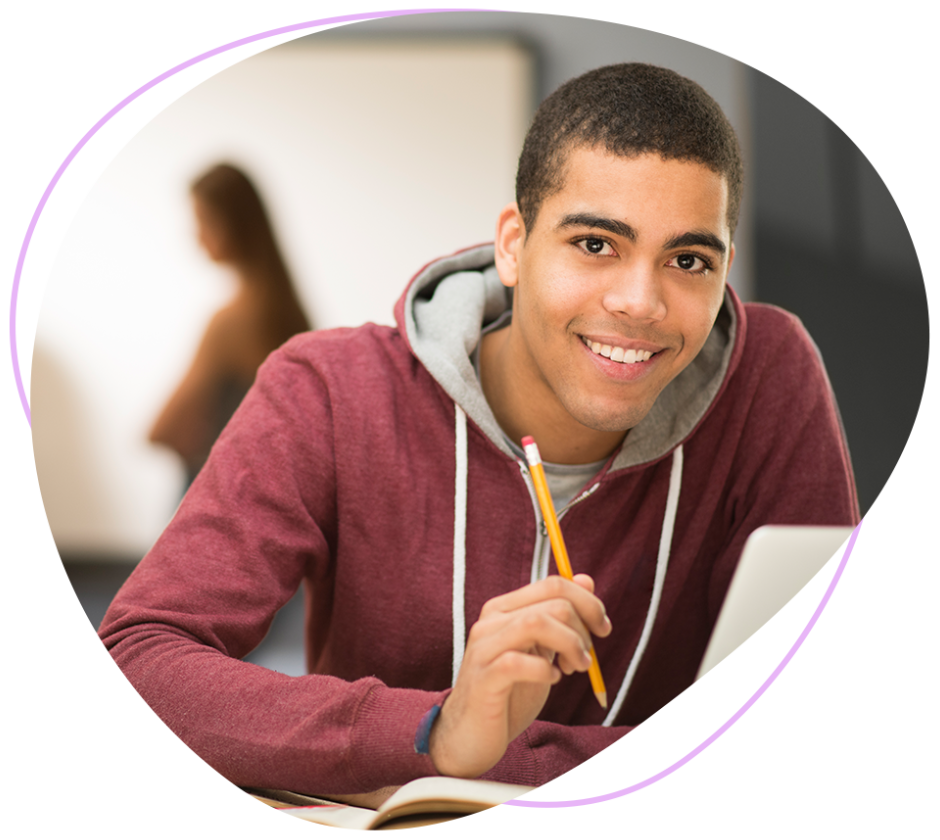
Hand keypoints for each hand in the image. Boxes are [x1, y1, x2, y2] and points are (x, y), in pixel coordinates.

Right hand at [428, 574, 610, 778]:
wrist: (470, 734)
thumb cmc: (510, 692)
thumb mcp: (541, 650)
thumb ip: (560, 616)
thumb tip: (586, 580)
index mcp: (504, 608)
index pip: (552, 584)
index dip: (587, 602)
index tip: (603, 628)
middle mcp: (490, 620)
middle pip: (552, 603)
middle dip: (582, 629)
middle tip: (586, 659)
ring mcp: (483, 648)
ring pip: (536, 623)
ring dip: (569, 645)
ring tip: (575, 668)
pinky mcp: (483, 678)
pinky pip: (517, 662)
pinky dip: (544, 670)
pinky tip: (551, 680)